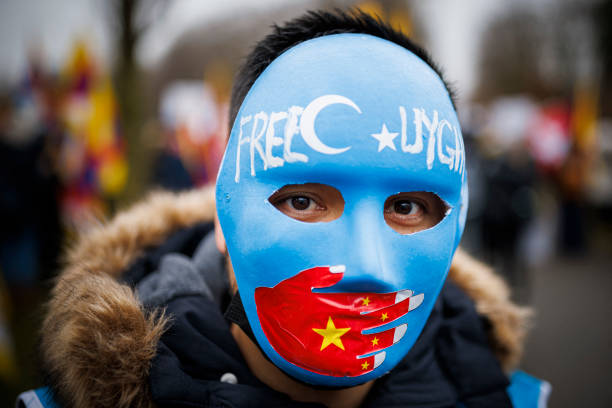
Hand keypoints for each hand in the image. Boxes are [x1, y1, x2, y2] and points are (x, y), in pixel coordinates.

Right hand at [254, 265, 423, 376]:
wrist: (262, 322)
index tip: (409, 294)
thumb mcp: (298, 278)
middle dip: (397, 313)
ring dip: (388, 336)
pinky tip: (382, 356)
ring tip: (403, 327)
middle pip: (374, 322)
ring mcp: (328, 346)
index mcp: (329, 305)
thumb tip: (344, 269)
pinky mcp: (323, 361)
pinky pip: (352, 366)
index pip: (370, 303)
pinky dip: (370, 362)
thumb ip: (322, 274)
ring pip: (367, 344)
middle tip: (414, 303)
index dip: (393, 300)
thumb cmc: (282, 295)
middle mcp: (331, 326)